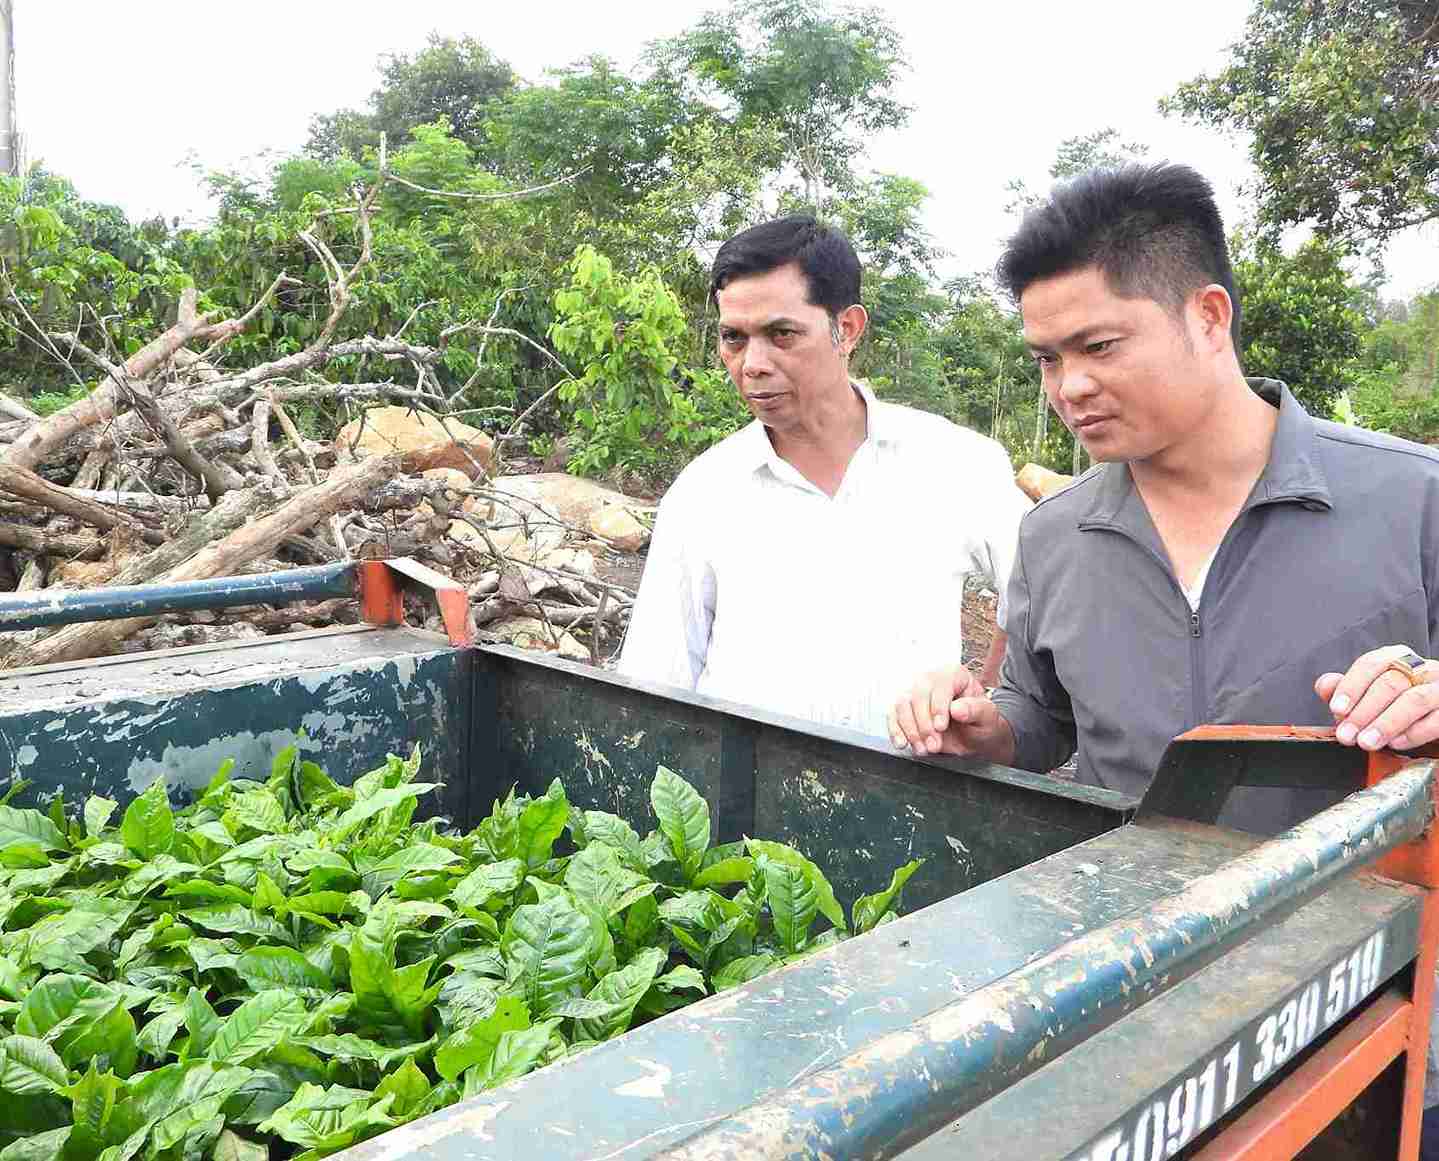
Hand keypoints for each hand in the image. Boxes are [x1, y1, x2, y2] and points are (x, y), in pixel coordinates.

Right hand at [888, 666, 1016, 765]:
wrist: (974, 738)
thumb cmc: (982, 723)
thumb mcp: (988, 717)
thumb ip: (976, 711)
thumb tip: (957, 709)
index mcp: (954, 675)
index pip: (939, 685)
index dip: (938, 707)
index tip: (941, 727)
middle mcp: (932, 680)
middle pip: (917, 695)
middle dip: (924, 724)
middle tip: (934, 745)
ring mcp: (917, 694)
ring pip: (902, 705)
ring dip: (911, 730)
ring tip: (924, 749)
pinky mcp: (906, 710)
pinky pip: (893, 716)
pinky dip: (895, 731)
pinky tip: (903, 743)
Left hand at [1315, 645, 1438, 751]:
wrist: (1435, 715)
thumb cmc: (1397, 703)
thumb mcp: (1369, 694)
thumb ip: (1347, 689)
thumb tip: (1325, 685)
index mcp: (1396, 658)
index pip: (1371, 664)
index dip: (1351, 686)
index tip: (1337, 709)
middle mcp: (1422, 668)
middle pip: (1390, 683)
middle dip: (1363, 712)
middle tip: (1346, 735)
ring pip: (1415, 700)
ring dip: (1386, 723)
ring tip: (1366, 742)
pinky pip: (1436, 720)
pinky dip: (1413, 733)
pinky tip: (1395, 744)